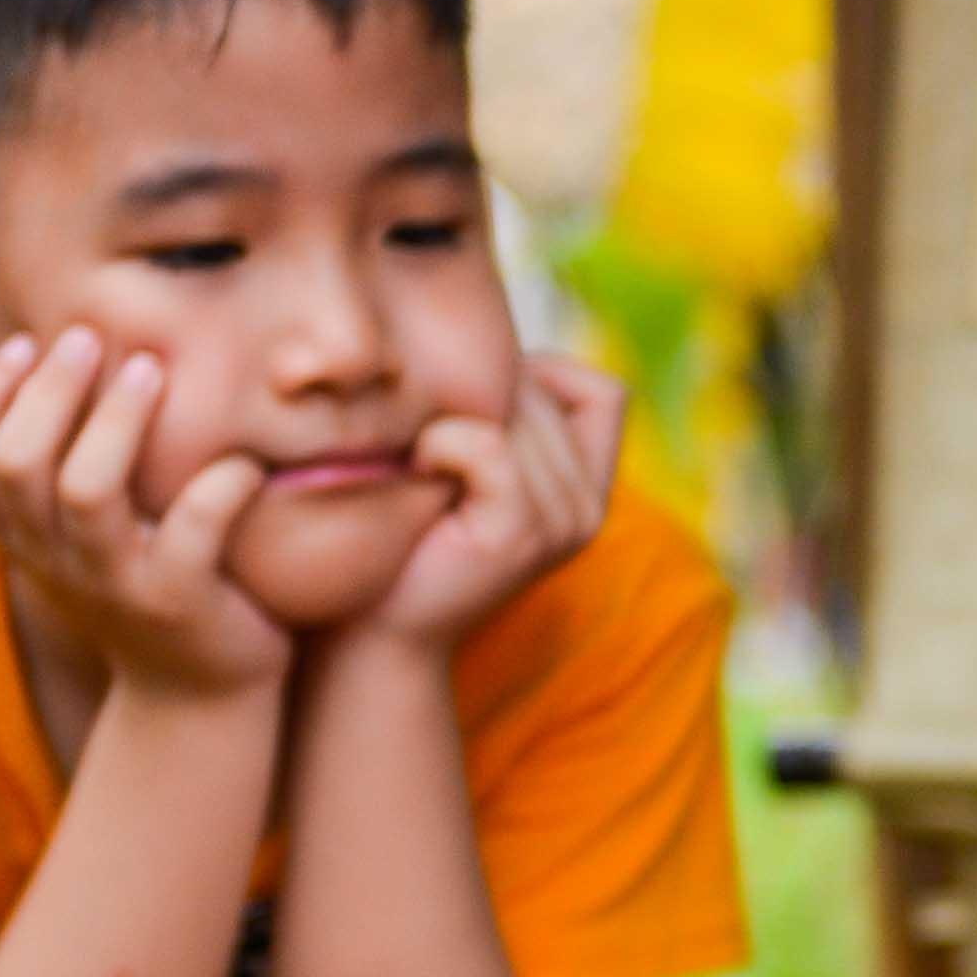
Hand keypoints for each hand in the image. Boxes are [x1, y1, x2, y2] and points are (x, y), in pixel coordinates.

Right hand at [0, 328, 284, 698]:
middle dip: (49, 388)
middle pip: (15, 461)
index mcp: (19, 534)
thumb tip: (44, 359)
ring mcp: (114, 582)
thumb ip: (54, 466)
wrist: (198, 695)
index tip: (24, 344)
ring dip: (117, 419)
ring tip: (151, 368)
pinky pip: (191, 533)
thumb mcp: (80, 530)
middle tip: (89, 337)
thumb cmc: (144, 582)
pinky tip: (244, 462)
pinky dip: (219, 488)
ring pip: (86, 490)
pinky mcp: (179, 602)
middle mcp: (52, 558)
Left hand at [360, 354, 624, 651]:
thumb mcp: (468, 466)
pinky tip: (418, 469)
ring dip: (455, 415)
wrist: (373, 628)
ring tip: (421, 458)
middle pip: (548, 390)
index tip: (482, 410)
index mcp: (587, 491)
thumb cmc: (405, 534)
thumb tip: (496, 349)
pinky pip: (487, 445)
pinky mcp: (520, 534)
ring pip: (518, 411)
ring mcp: (561, 523)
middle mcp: (588, 508)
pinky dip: (442, 443)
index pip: (604, 392)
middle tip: (429, 438)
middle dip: (481, 394)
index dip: (544, 377)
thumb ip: (504, 417)